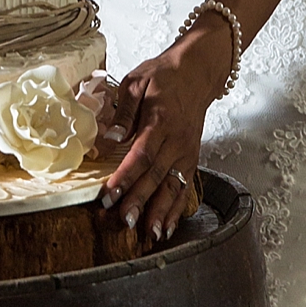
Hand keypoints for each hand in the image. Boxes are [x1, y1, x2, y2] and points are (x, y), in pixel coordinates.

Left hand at [100, 20, 233, 246]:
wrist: (197, 72)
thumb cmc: (162, 76)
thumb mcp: (136, 82)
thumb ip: (123, 112)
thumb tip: (109, 137)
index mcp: (161, 121)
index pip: (141, 154)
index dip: (125, 177)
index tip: (108, 195)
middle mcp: (177, 141)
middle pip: (156, 176)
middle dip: (139, 201)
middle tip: (122, 221)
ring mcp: (187, 152)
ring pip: (173, 186)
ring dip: (161, 212)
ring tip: (149, 234)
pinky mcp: (192, 159)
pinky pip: (186, 188)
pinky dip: (177, 209)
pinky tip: (168, 227)